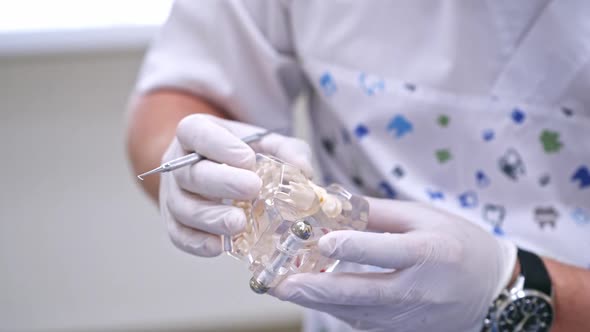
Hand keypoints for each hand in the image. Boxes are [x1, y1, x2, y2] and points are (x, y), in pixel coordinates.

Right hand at [160, 114, 312, 256]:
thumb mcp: (268, 143)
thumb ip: (288, 151)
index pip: (195, 132)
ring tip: (240, 223)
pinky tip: (220, 246)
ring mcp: (173, 195)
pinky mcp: (174, 224)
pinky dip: (198, 243)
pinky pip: (179, 236)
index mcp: (195, 133)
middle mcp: (178, 163)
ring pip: (182, 208)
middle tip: (252, 189)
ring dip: (211, 218)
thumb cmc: (245, 154)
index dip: (219, 145)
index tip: (248, 159)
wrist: (221, 171)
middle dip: (221, 183)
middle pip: (189, 173)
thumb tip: (304, 171)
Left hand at [271, 198, 516, 331]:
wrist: (491, 289)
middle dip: (317, 289)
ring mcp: (412, 317)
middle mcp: (420, 290)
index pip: (386, 251)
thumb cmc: (457, 244)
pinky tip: (312, 298)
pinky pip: (364, 322)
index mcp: (430, 253)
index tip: (322, 242)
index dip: (353, 246)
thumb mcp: (424, 217)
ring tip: (284, 289)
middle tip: (280, 284)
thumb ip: (378, 213)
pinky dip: (336, 310)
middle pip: (364, 293)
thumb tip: (332, 204)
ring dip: (319, 302)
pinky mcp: (404, 331)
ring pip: (357, 313)